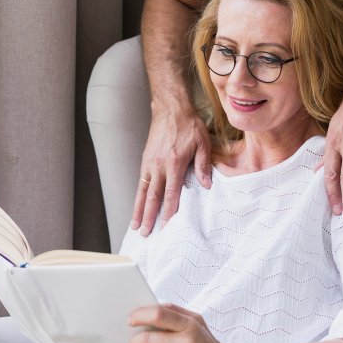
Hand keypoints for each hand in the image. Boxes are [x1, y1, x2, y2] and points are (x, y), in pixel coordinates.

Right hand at [132, 110, 211, 235]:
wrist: (170, 109)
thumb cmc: (189, 125)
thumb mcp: (203, 143)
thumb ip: (202, 165)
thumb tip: (207, 185)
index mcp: (174, 163)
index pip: (170, 193)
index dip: (167, 211)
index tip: (165, 226)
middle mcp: (159, 165)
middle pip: (152, 196)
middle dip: (148, 216)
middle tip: (145, 233)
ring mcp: (149, 163)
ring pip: (143, 191)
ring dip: (139, 210)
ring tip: (135, 226)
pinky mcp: (145, 160)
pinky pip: (141, 182)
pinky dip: (138, 196)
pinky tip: (138, 206)